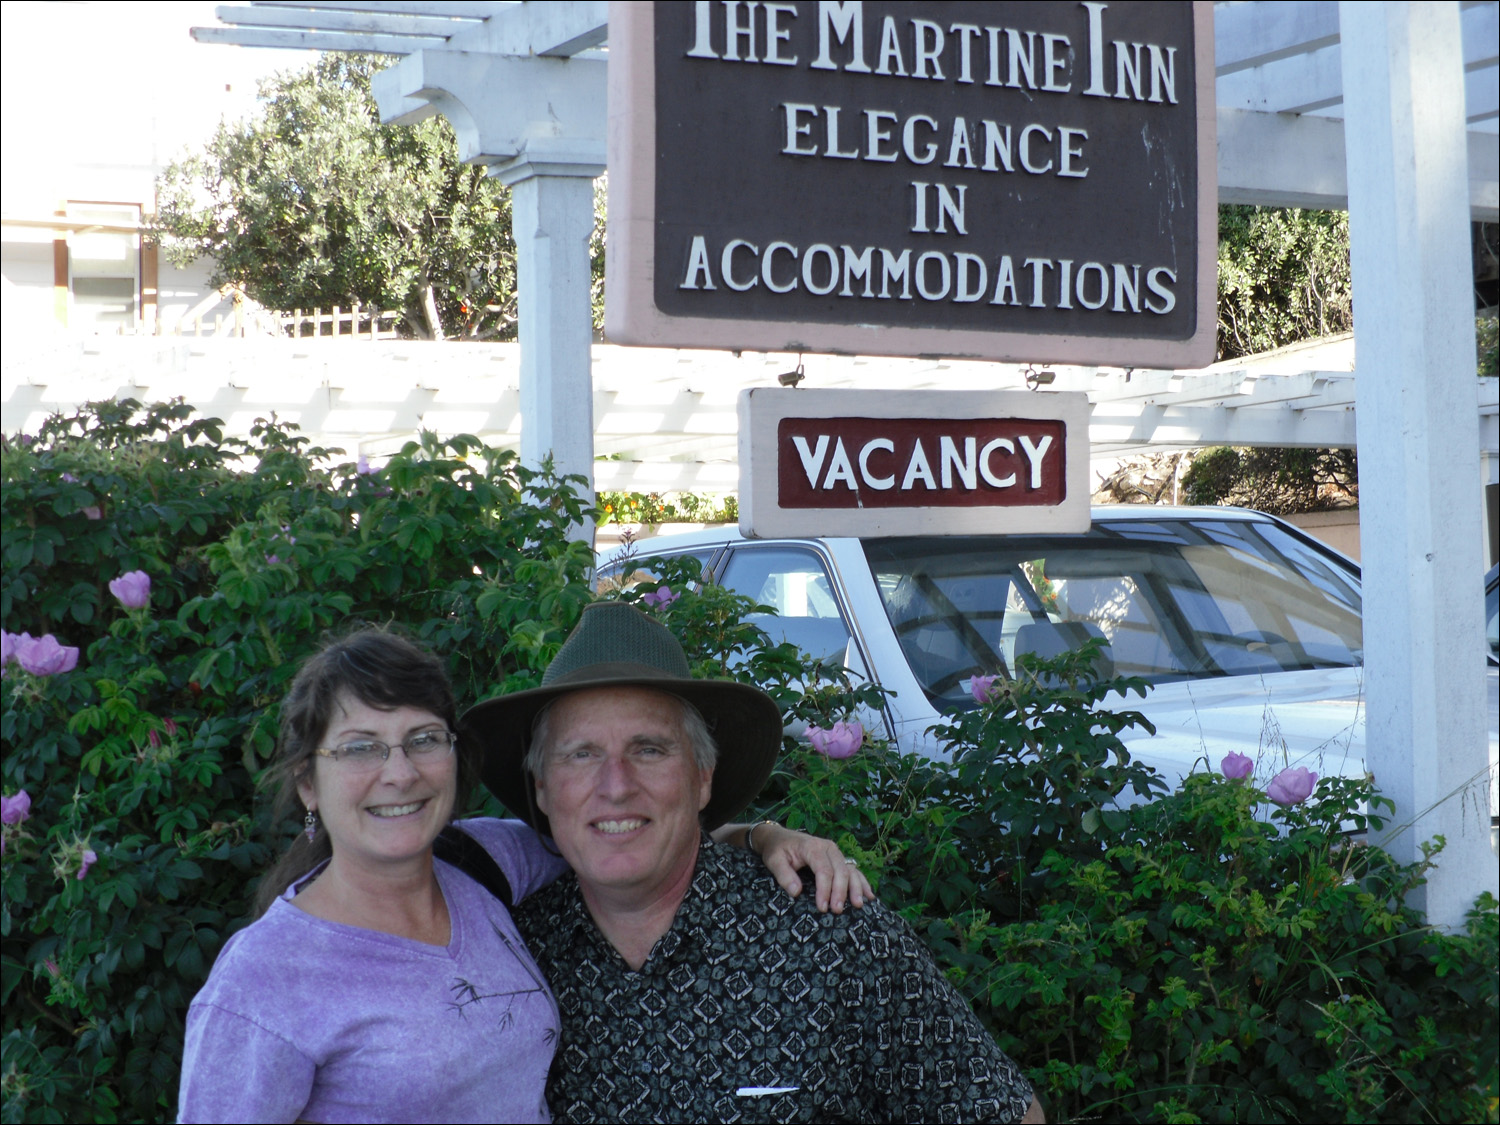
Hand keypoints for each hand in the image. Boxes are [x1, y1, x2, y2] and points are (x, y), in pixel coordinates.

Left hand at [753, 822, 872, 912]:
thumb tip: (796, 892)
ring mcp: (835, 852)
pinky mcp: (838, 858)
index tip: (822, 907)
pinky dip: (862, 882)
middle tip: (837, 911)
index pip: (823, 870)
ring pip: (850, 870)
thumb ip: (783, 875)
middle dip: (841, 892)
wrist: (779, 837)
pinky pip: (854, 870)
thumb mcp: (774, 860)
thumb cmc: (777, 850)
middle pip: (840, 871)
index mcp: (812, 847)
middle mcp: (828, 847)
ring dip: (856, 888)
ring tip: (858, 905)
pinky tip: (869, 895)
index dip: (825, 889)